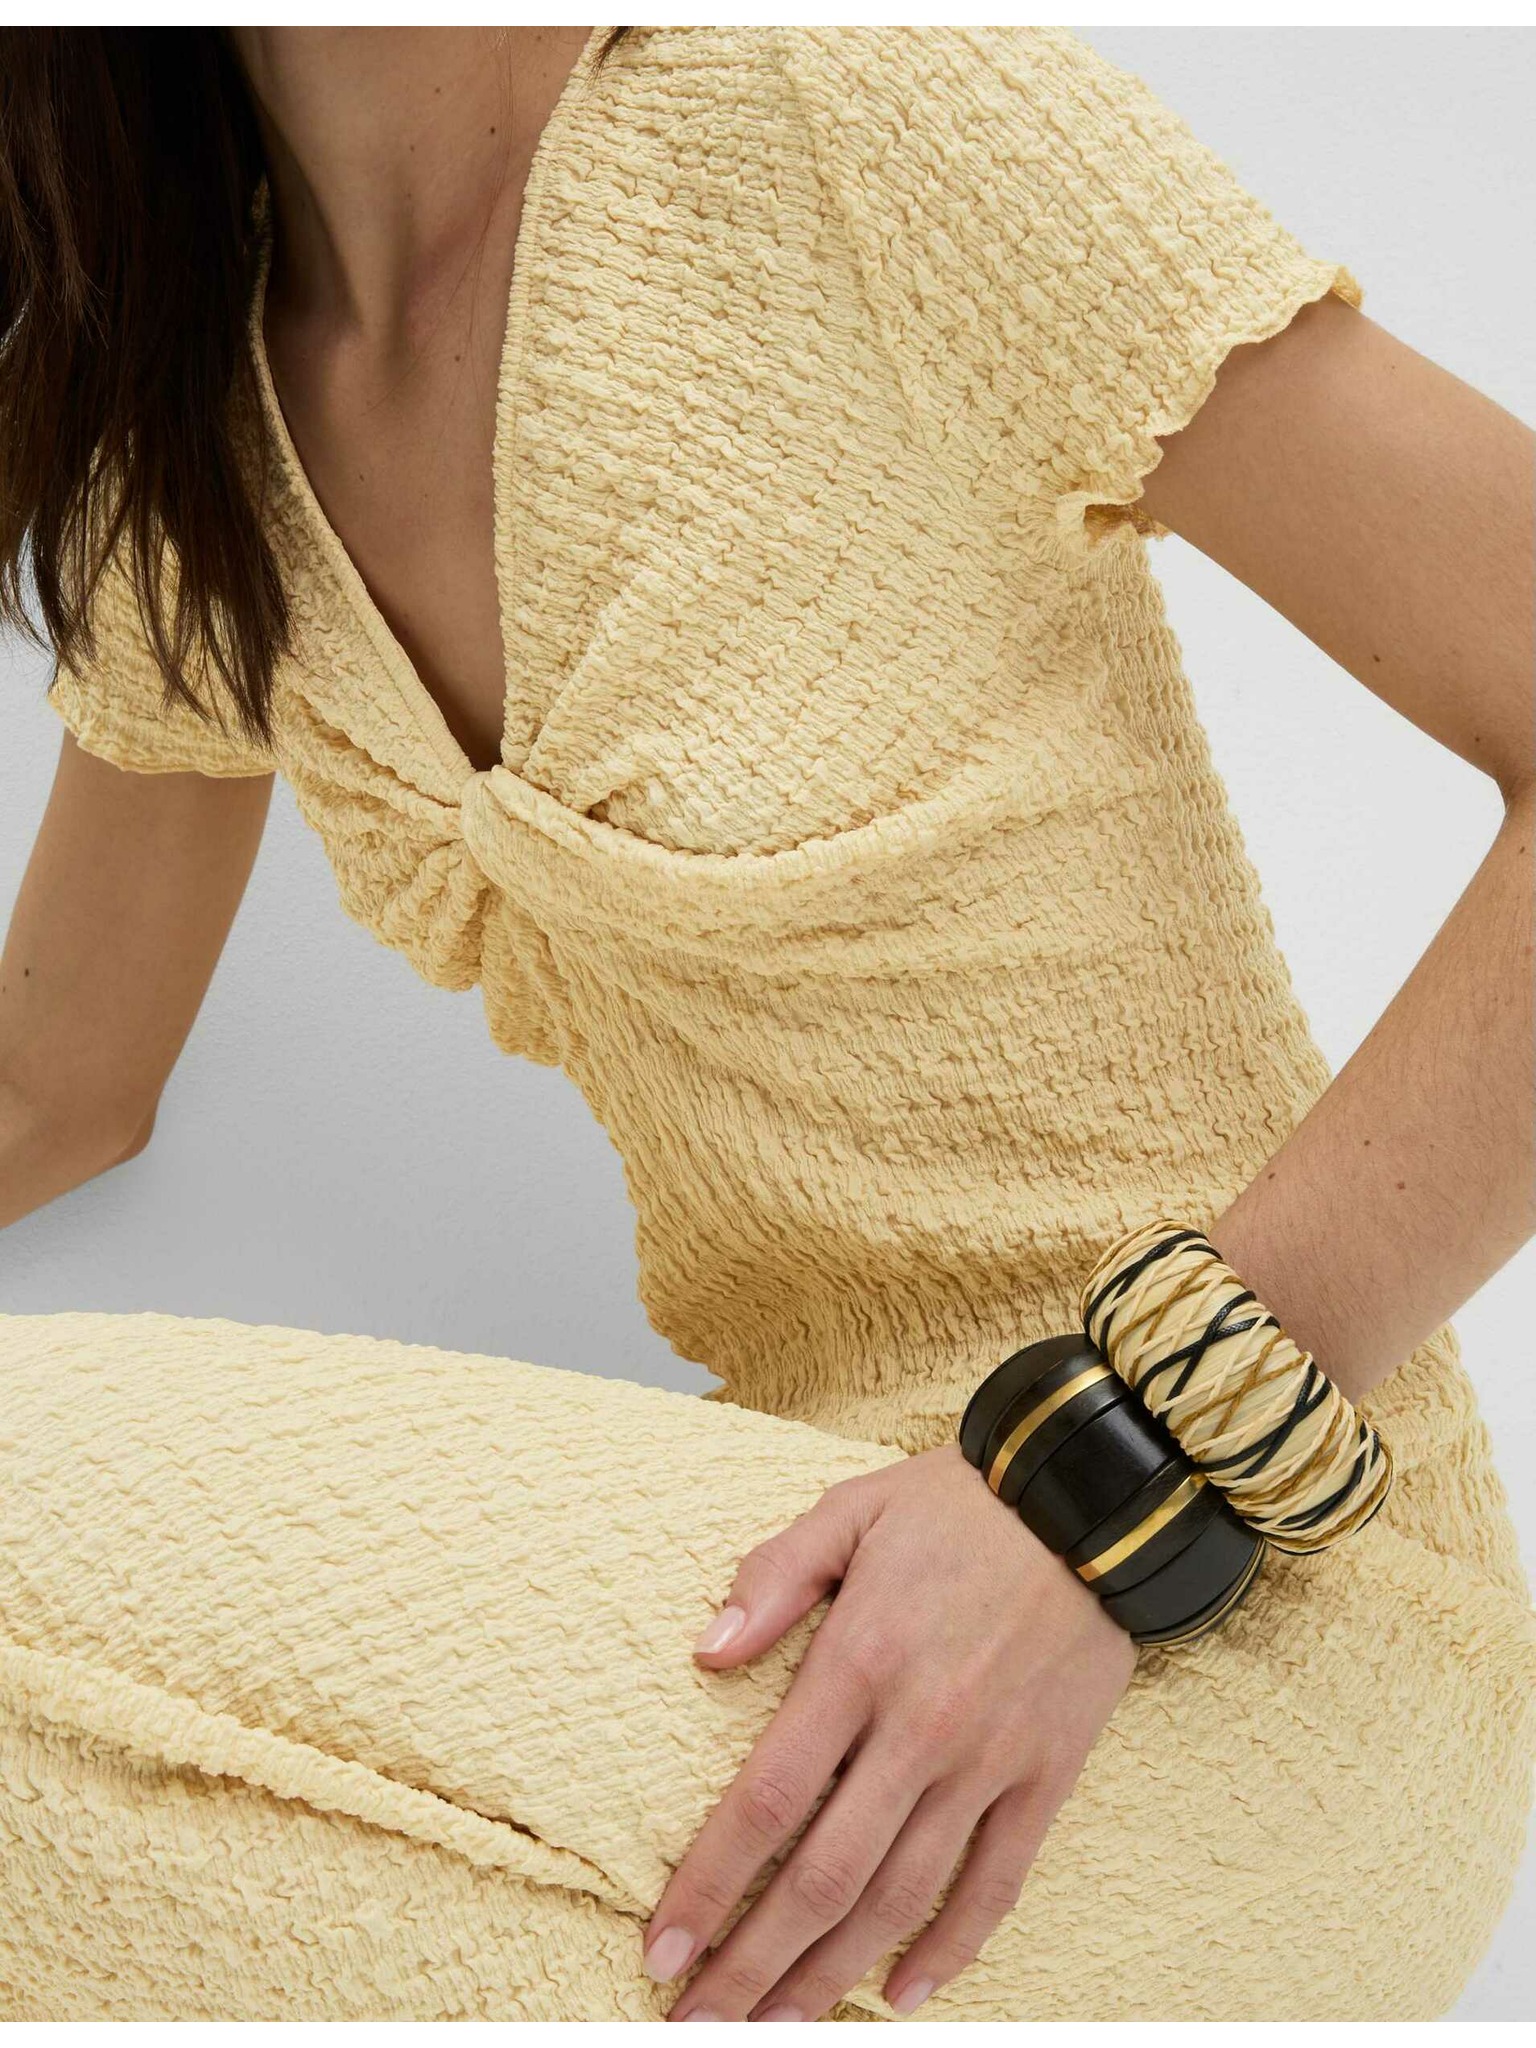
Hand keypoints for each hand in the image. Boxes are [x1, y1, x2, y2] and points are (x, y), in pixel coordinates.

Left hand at [642, 1443, 1136, 2019]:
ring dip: (832, 1975)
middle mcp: (920, 1727)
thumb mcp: (851, 1510)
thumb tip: (705, 1651)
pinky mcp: (1047, 1776)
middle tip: (698, 2027)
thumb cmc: (956, 1504)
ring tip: (778, 2028)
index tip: (659, 1949)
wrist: (1091, 1499)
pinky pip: (996, 1885)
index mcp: (859, 1661)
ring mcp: (990, 1761)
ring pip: (902, 1899)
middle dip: (752, 1964)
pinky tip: (900, 1996)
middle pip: (823, 1876)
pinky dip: (949, 1951)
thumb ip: (773, 1577)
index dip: (708, 1886)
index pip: (766, 1800)